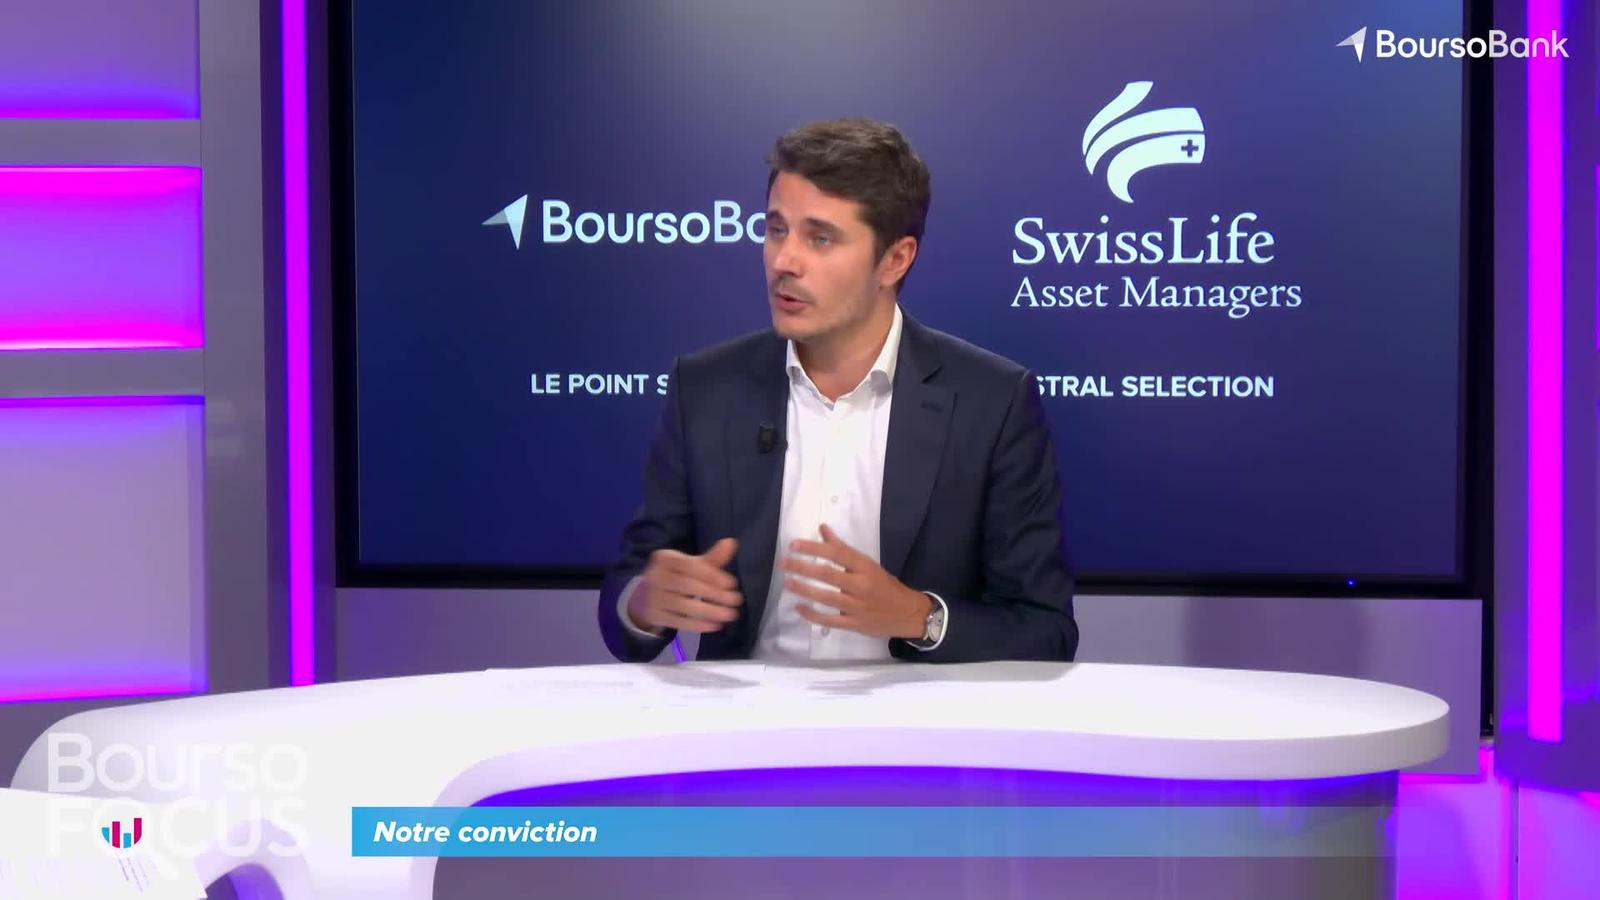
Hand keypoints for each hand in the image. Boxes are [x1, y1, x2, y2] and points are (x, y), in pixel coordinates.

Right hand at [630, 538, 743, 633]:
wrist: (645, 596)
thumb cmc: (675, 576)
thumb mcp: (691, 565)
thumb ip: (711, 558)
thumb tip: (731, 543)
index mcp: (665, 558)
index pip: (690, 565)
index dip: (711, 575)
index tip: (732, 584)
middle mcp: (655, 576)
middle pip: (688, 586)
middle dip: (715, 594)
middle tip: (736, 601)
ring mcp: (653, 597)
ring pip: (684, 606)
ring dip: (710, 611)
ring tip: (730, 615)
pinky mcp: (654, 615)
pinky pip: (678, 622)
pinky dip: (698, 625)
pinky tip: (715, 626)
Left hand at [779, 524, 931, 639]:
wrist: (908, 613)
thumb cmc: (886, 586)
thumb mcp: (868, 564)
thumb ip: (844, 549)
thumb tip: (822, 529)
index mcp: (865, 567)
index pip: (837, 553)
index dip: (815, 548)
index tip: (794, 545)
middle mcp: (861, 585)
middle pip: (828, 574)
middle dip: (803, 568)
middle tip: (784, 563)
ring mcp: (857, 606)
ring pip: (827, 597)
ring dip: (805, 590)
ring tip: (788, 583)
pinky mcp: (854, 624)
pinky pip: (830, 620)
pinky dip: (812, 615)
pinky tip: (799, 608)